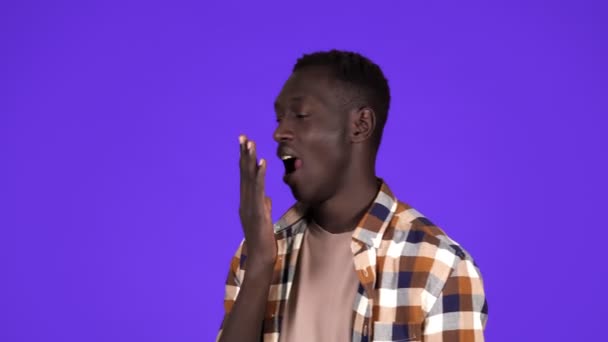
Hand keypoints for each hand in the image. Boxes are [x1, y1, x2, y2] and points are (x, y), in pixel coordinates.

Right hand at [238, 135, 276, 267]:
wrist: (261, 257)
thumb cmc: (264, 240)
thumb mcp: (264, 219)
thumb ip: (264, 206)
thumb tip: (266, 197)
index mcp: (247, 202)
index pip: (245, 176)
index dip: (245, 160)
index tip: (245, 143)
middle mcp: (245, 201)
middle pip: (244, 173)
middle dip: (244, 154)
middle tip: (243, 136)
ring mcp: (250, 205)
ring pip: (249, 179)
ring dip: (250, 160)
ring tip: (251, 144)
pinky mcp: (257, 211)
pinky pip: (259, 190)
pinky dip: (259, 175)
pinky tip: (262, 162)